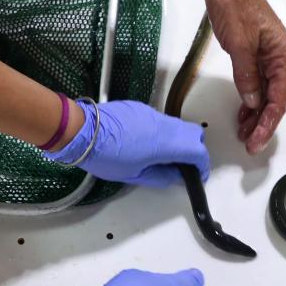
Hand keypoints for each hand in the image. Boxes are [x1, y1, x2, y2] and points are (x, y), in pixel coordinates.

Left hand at [44, 100, 209, 186]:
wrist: (83, 131)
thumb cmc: (107, 157)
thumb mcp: (135, 175)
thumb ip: (161, 176)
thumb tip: (176, 176)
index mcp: (165, 144)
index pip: (198, 152)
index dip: (202, 166)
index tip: (197, 176)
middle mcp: (164, 125)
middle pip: (193, 133)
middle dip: (194, 150)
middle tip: (182, 165)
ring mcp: (153, 114)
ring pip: (177, 125)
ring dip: (177, 141)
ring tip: (162, 156)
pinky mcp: (141, 108)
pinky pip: (160, 120)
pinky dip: (162, 132)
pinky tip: (144, 143)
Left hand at [204, 0, 285, 154]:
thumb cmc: (235, 6)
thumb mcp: (240, 44)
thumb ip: (247, 76)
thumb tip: (253, 102)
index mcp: (284, 55)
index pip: (280, 97)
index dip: (269, 122)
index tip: (257, 140)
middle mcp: (281, 58)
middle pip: (276, 99)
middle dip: (263, 123)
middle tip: (250, 144)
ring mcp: (268, 57)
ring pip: (266, 94)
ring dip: (256, 115)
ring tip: (245, 134)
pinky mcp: (255, 55)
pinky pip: (256, 84)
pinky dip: (250, 101)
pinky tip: (243, 114)